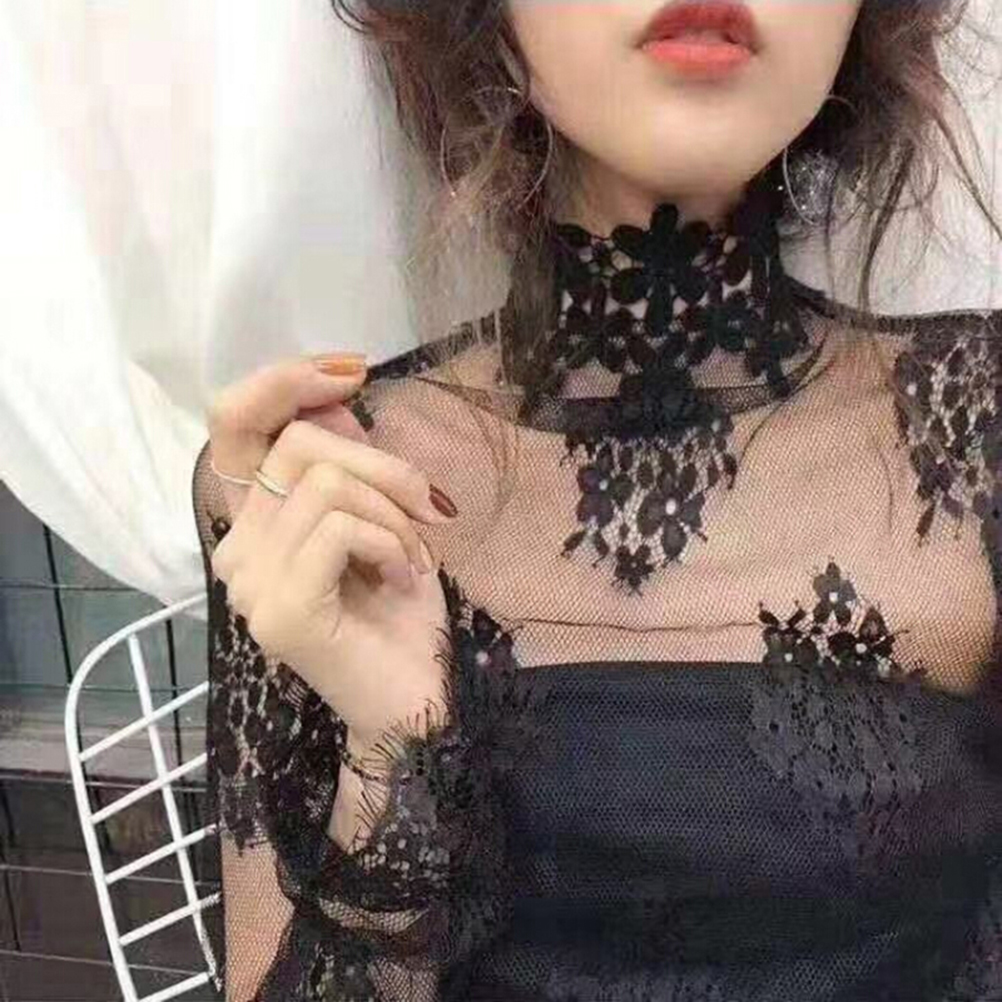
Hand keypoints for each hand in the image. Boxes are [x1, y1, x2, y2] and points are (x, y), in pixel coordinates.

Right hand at [206, 353, 458, 755]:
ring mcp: (251, 581)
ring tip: (414, 558)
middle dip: (383, 465)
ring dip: (395, 513)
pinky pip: (339, 527)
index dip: (284, 380)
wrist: (414, 696)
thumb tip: (339, 403)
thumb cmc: (400, 609)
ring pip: (324, 484)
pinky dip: (390, 543)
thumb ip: (350, 464)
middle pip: (297, 444)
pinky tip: (404, 580)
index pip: (232, 422)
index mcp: (255, 522)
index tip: (352, 373)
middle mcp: (237, 548)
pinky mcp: (280, 608)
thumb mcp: (382, 517)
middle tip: (429, 508)